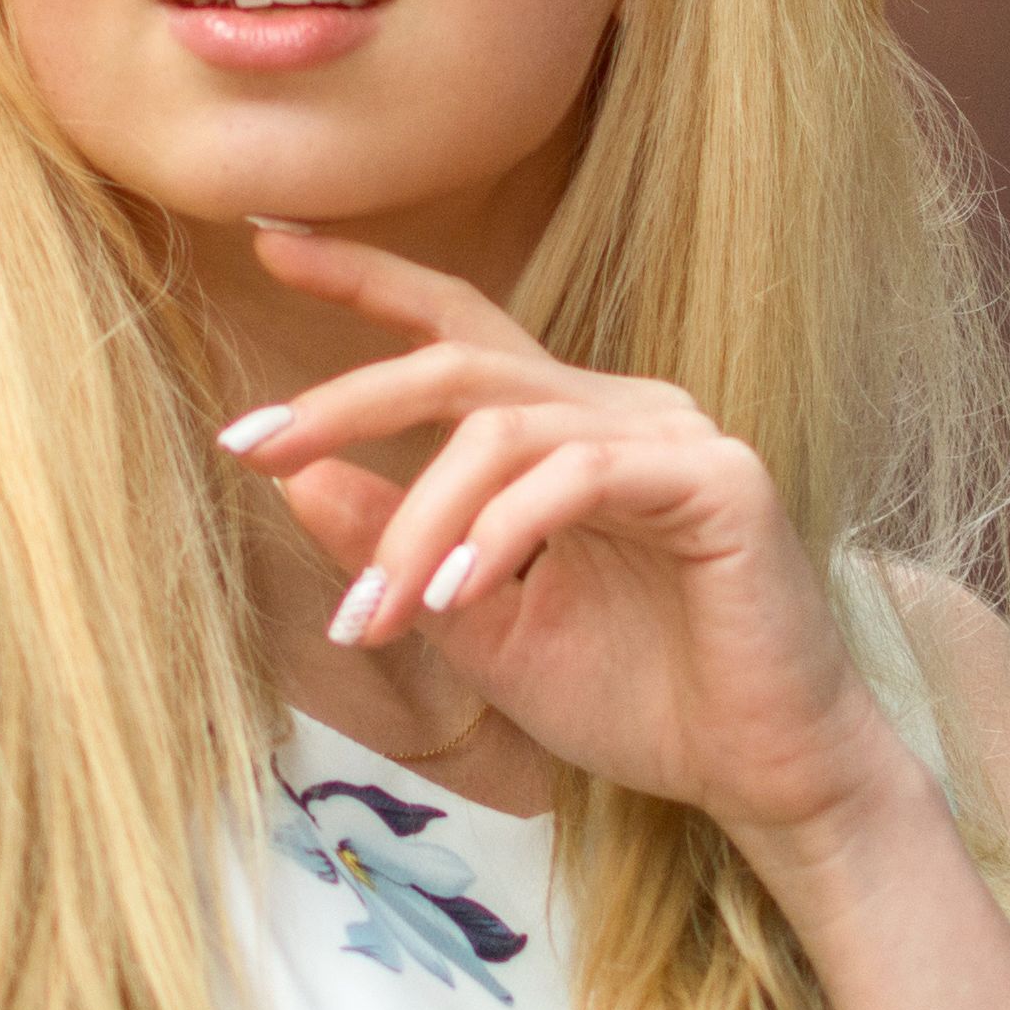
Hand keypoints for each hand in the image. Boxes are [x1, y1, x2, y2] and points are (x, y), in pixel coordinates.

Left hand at [212, 225, 931, 872]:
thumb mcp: (479, 627)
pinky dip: (500, 531)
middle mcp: (617, 410)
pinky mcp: (715, 478)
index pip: (455, 326)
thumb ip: (398, 550)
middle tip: (249, 442)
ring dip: (416, 523)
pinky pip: (577, 475)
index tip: (265, 235)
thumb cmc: (638, 700)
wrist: (760, 774)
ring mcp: (672, 434)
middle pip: (459, 362)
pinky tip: (455, 595)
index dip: (365, 276)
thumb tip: (297, 480)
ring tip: (376, 612)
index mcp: (564, 432)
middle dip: (344, 400)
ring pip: (502, 429)